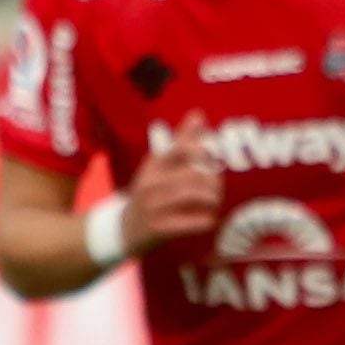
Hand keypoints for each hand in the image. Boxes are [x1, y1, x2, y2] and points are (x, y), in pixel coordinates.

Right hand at [115, 121, 223, 256]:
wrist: (126, 229)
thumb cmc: (150, 192)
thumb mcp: (159, 166)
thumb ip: (181, 141)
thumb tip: (198, 114)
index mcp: (153, 166)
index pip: (179, 150)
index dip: (201, 152)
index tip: (211, 158)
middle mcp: (151, 184)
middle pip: (192, 175)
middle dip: (213, 181)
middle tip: (218, 186)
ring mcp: (153, 207)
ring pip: (192, 196)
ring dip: (211, 199)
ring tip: (214, 201)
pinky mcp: (158, 229)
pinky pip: (189, 223)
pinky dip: (205, 221)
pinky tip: (209, 220)